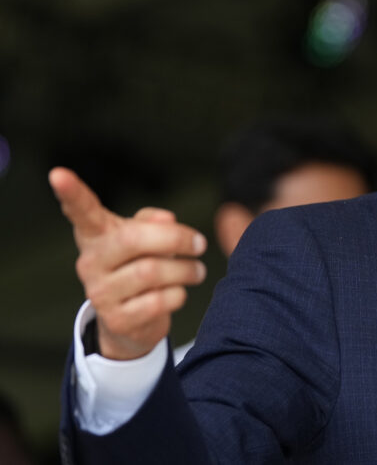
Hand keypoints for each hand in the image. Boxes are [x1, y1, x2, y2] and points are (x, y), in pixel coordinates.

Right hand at [49, 167, 207, 359]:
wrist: (132, 320)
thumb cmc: (140, 264)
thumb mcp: (145, 237)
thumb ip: (153, 221)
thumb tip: (166, 220)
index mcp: (97, 235)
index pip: (82, 212)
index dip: (71, 193)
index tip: (58, 174)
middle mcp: (91, 262)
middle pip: (133, 239)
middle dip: (176, 239)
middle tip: (200, 244)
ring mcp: (100, 293)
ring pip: (151, 272)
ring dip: (186, 270)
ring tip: (197, 271)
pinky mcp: (117, 319)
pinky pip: (158, 301)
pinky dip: (179, 295)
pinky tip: (178, 293)